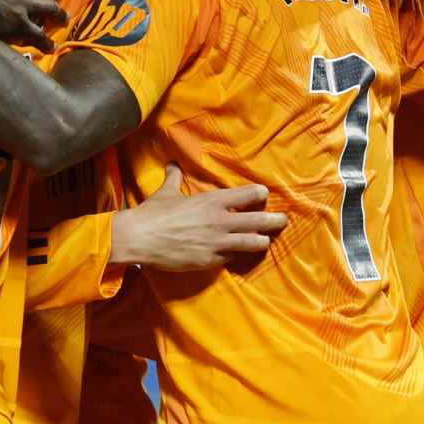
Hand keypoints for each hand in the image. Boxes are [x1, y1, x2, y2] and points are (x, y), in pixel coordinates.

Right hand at [110, 164, 287, 268]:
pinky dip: (234, 254)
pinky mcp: (211, 260)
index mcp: (211, 201)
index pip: (247, 195)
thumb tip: (173, 164)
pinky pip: (231, 257)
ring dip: (261, 241)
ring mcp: (217, 243)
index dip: (259, 194)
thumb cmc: (153, 213)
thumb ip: (175, 178)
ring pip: (252, 243)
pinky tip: (235, 253)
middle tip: (283, 220)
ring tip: (265, 241)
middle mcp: (220, 221)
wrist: (140, 237)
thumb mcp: (166, 192)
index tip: (264, 194)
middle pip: (258, 221)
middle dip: (274, 221)